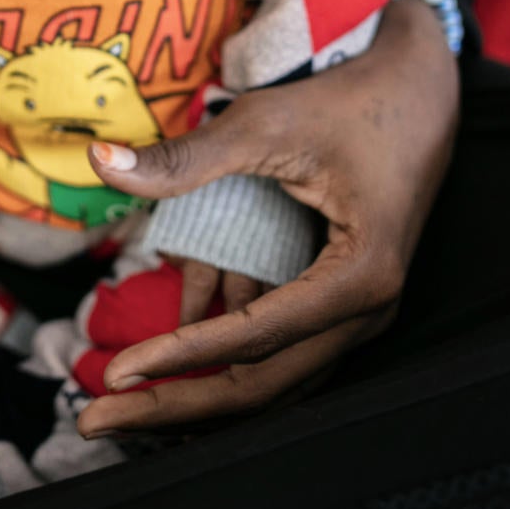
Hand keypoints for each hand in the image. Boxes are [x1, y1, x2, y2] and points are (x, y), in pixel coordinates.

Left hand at [78, 0, 458, 435]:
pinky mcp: (338, 306)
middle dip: (177, 406)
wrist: (415, 89)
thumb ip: (185, 157)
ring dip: (196, 397)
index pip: (256, 337)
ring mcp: (357, 316)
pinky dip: (221, 369)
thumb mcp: (266, 122)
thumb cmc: (348, 102)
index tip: (113, 373)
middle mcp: (366, 312)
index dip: (181, 357)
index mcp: (360, 275)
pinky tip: (164, 379)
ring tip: (119, 412)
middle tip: (94, 419)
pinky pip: (278, 357)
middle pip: (263, 386)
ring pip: (270, 382)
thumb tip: (99, 161)